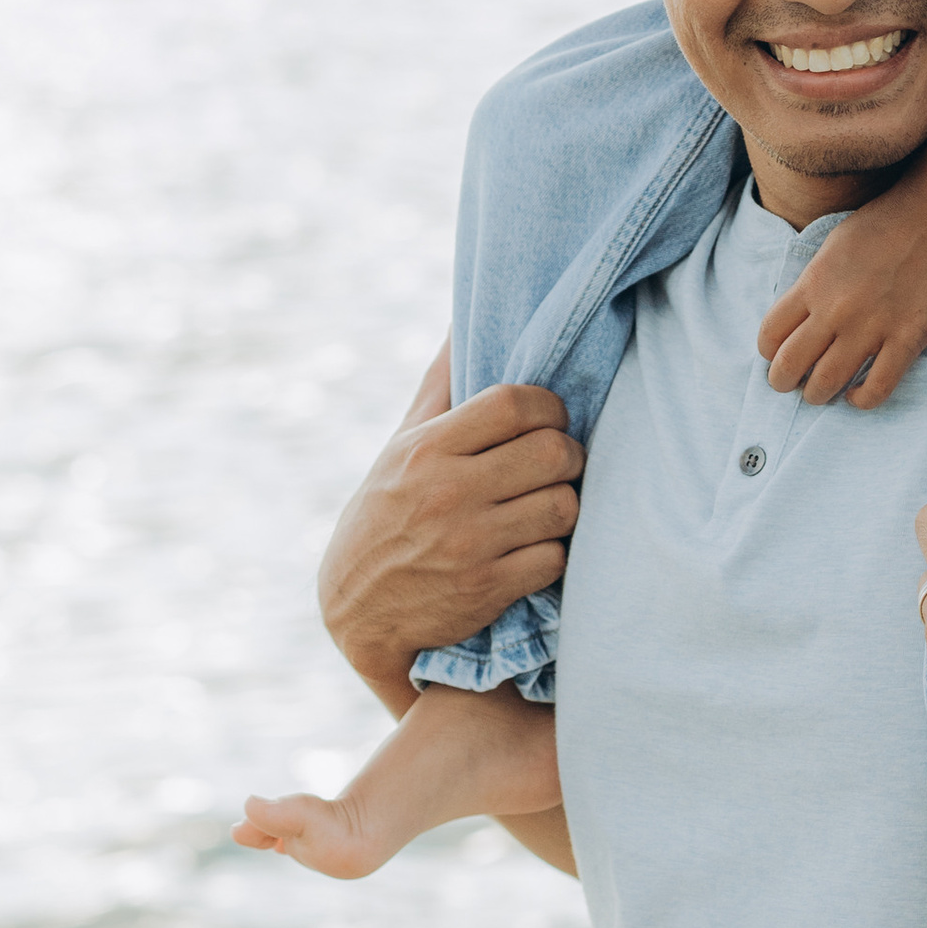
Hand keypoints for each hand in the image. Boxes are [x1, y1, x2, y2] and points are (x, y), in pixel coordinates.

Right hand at [317, 352, 585, 709]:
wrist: (358, 607)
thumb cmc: (387, 511)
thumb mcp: (400, 445)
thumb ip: (439, 385)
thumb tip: (460, 320)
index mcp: (428, 449)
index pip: (512, 404)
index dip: (547, 406)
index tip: (547, 417)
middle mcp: (448, 493)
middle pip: (552, 452)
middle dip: (568, 454)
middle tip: (557, 462)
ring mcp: (470, 544)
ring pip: (563, 506)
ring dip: (565, 504)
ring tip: (548, 503)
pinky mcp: (487, 589)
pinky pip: (555, 559)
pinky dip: (554, 553)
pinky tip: (535, 547)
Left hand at [757, 178, 926, 406]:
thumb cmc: (885, 222)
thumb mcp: (833, 245)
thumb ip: (814, 281)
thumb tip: (802, 313)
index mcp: (813, 283)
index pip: (770, 334)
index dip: (768, 352)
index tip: (777, 355)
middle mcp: (835, 310)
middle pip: (789, 365)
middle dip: (782, 381)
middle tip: (790, 384)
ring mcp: (871, 327)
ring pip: (827, 384)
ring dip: (817, 395)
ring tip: (821, 393)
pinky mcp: (907, 339)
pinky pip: (878, 388)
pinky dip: (862, 400)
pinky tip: (859, 394)